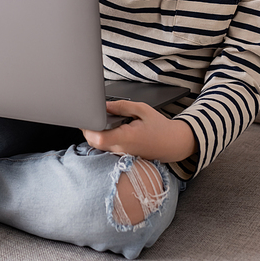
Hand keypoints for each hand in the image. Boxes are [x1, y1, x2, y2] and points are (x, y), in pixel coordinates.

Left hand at [82, 100, 196, 162]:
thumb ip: (122, 106)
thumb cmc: (159, 127)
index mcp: (126, 138)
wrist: (172, 144)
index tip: (87, 115)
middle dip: (89, 127)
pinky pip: (106, 147)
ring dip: (95, 132)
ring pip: (98, 145)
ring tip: (103, 119)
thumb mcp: (142, 109)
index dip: (88, 127)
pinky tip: (109, 127)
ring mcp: (121, 154)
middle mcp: (121, 149)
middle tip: (93, 113)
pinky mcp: (122, 155)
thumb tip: (104, 104)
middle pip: (94, 142)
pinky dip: (103, 137)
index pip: (98, 138)